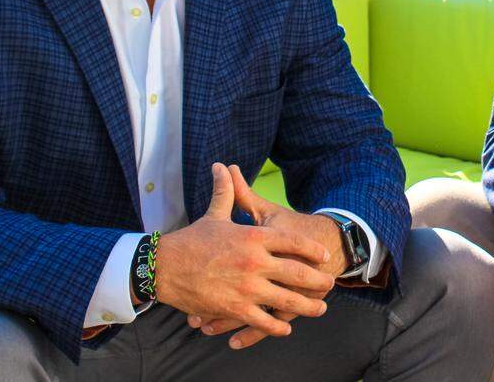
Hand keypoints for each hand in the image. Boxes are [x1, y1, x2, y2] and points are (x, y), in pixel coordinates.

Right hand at [154, 163, 335, 342]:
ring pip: (286, 299)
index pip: (293, 241)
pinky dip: (277, 326)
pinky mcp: (234, 307)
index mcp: (253, 237)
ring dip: (307, 306)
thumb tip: (223, 166)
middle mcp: (255, 261)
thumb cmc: (191, 240)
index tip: (324, 255)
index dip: (311, 249)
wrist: (164, 266)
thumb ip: (226, 191)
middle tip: (329, 283)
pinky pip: (263, 319)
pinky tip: (286, 327)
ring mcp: (246, 287)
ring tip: (320, 309)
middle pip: (297, 272)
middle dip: (317, 280)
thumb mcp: (214, 214)